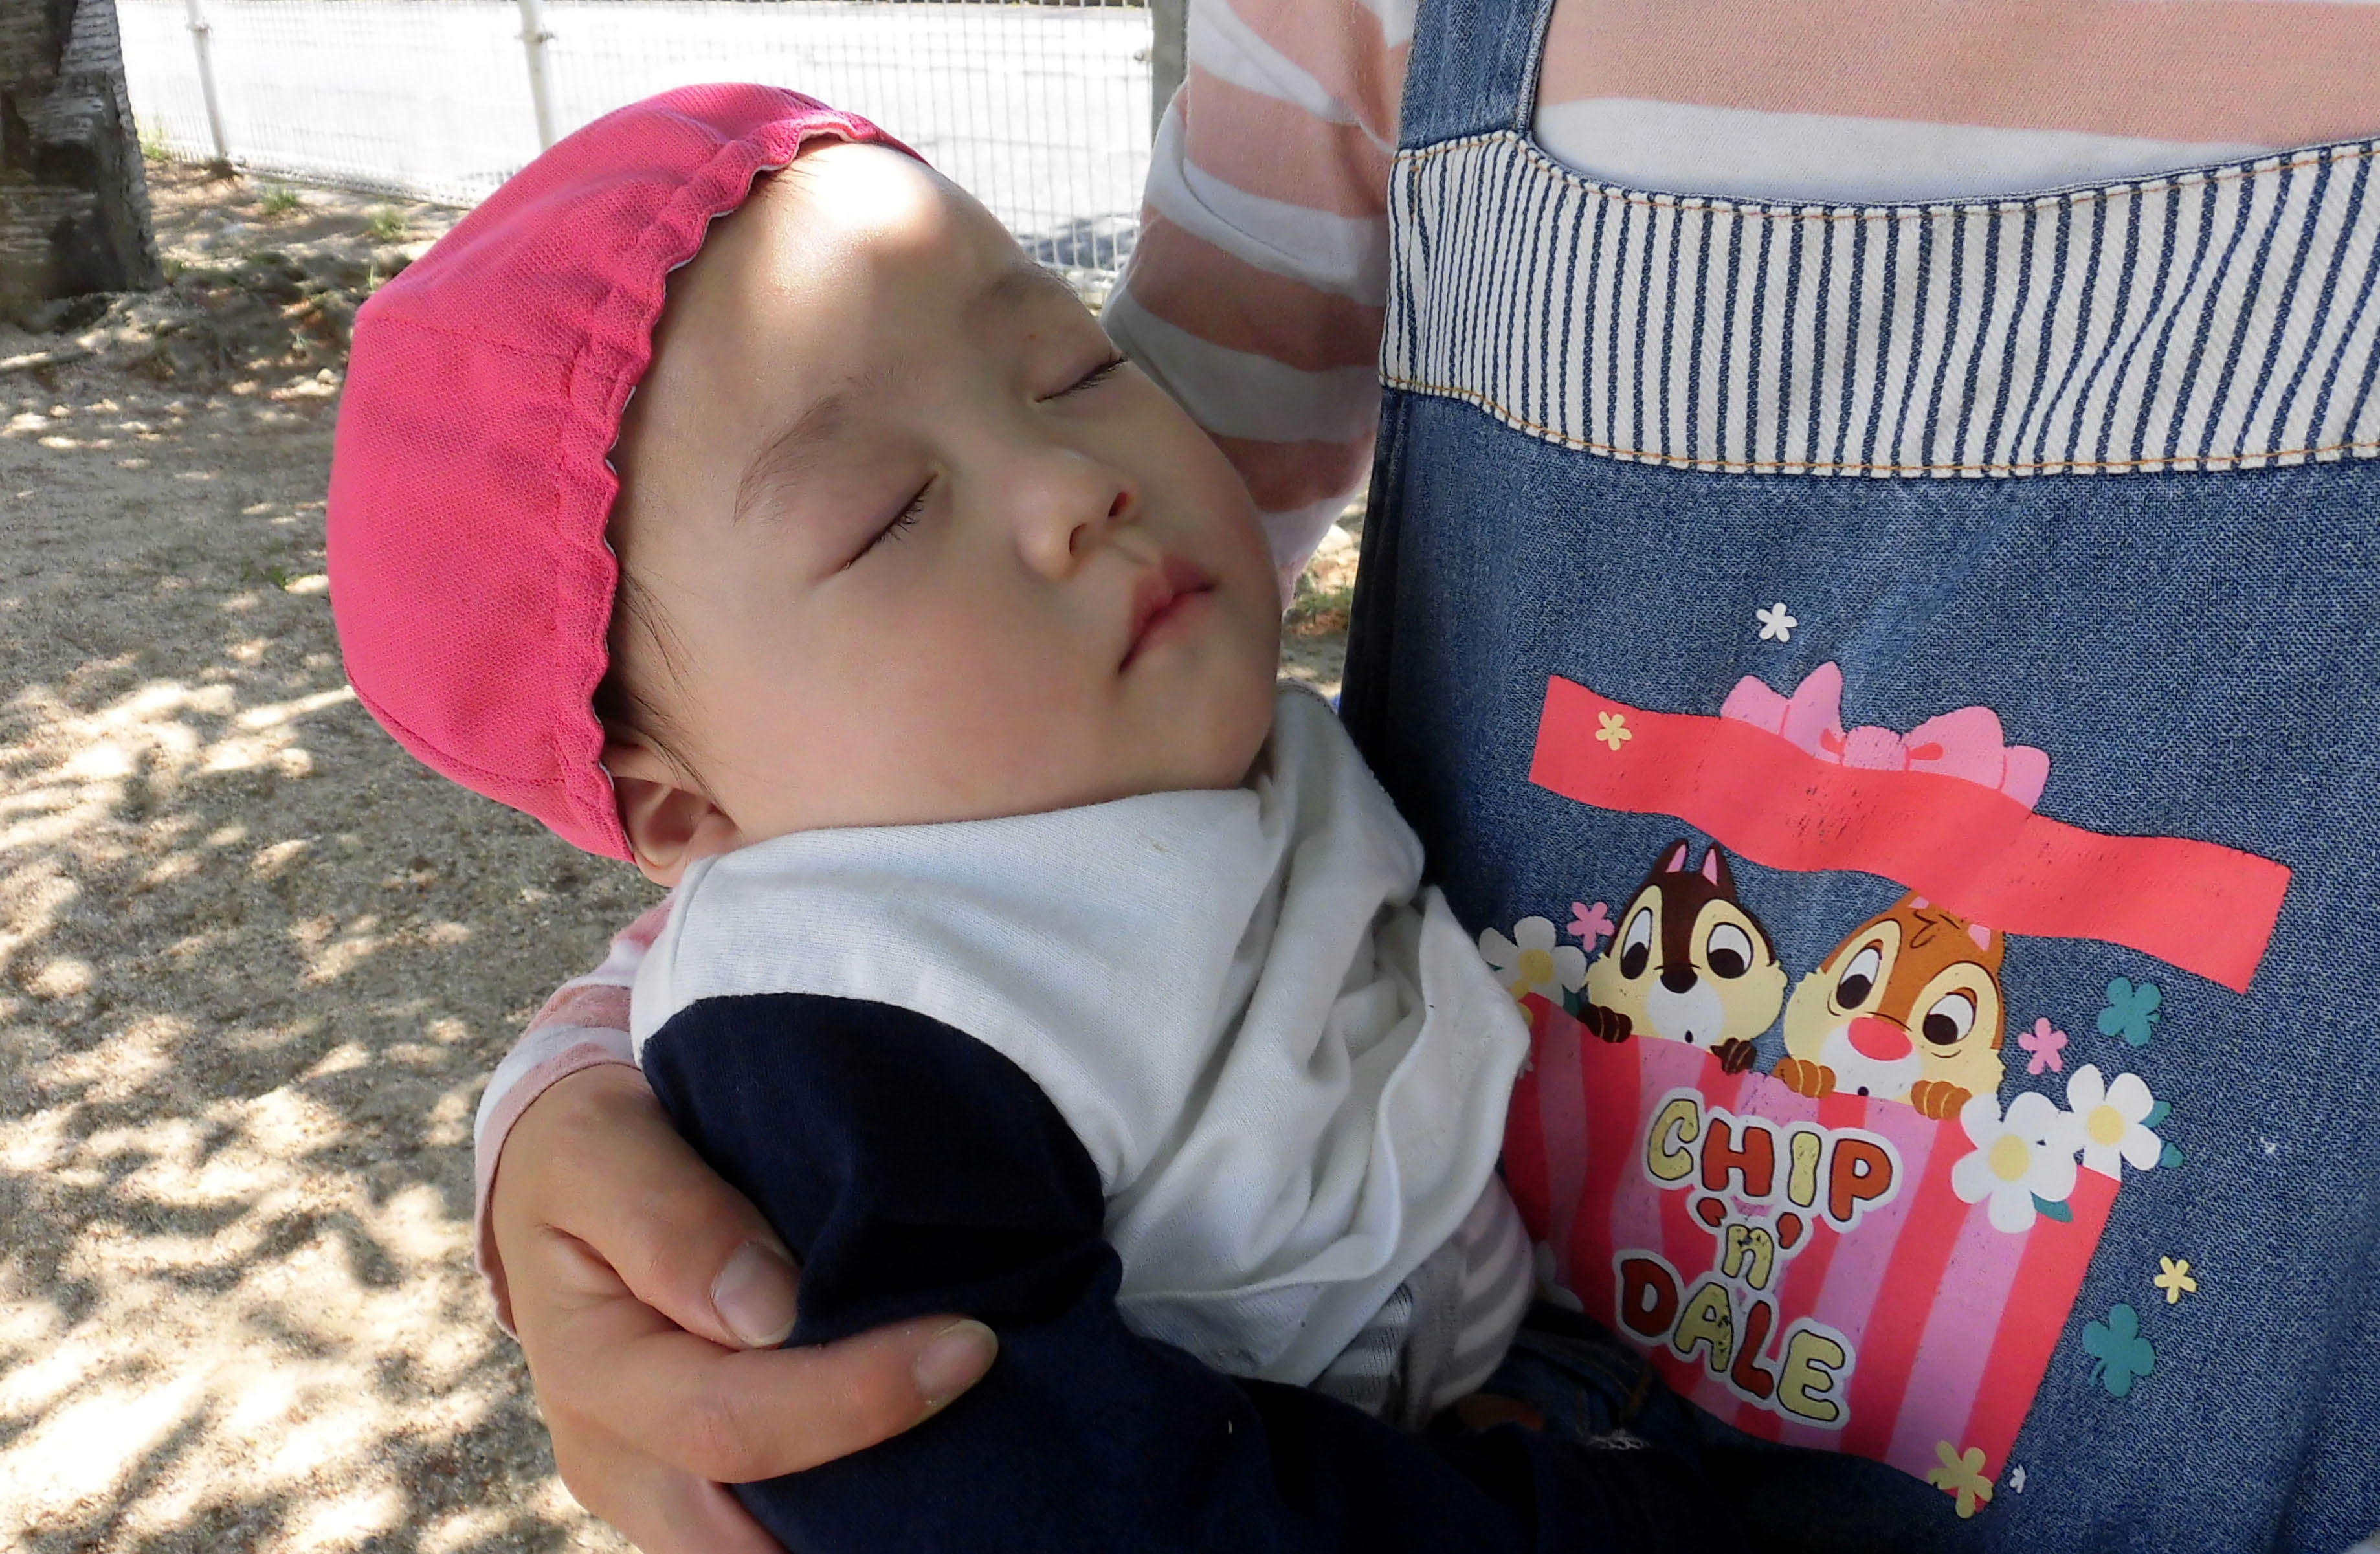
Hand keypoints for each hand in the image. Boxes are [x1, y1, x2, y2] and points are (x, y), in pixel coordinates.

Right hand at [489, 1064, 997, 1552]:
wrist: (561, 1178)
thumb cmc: (588, 1151)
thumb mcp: (601, 1147)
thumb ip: (671, 1220)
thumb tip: (766, 1313)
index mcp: (592, 1371)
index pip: (729, 1421)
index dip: (856, 1396)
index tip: (968, 1342)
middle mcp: (618, 1458)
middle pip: (750, 1530)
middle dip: (875, 1507)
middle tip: (982, 1405)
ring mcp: (656, 1486)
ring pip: (762, 1549)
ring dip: (861, 1519)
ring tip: (963, 1439)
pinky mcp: (695, 1486)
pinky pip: (771, 1528)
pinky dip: (844, 1509)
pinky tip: (919, 1445)